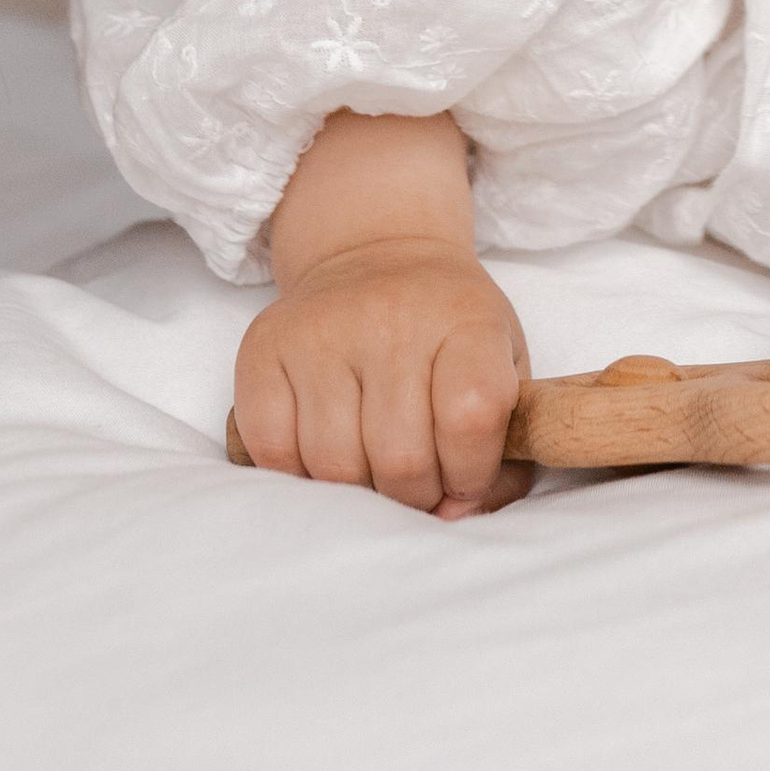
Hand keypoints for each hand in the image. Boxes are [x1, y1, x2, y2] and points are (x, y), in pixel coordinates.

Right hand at [234, 240, 532, 517]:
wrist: (375, 253)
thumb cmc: (446, 329)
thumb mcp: (503, 366)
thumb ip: (504, 451)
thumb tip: (456, 517)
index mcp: (464, 318)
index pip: (472, 414)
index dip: (471, 471)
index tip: (466, 477)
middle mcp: (389, 318)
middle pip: (401, 458)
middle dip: (416, 495)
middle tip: (418, 483)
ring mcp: (321, 331)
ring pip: (336, 467)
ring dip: (360, 494)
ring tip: (374, 468)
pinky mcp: (264, 348)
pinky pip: (273, 452)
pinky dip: (300, 476)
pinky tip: (325, 453)